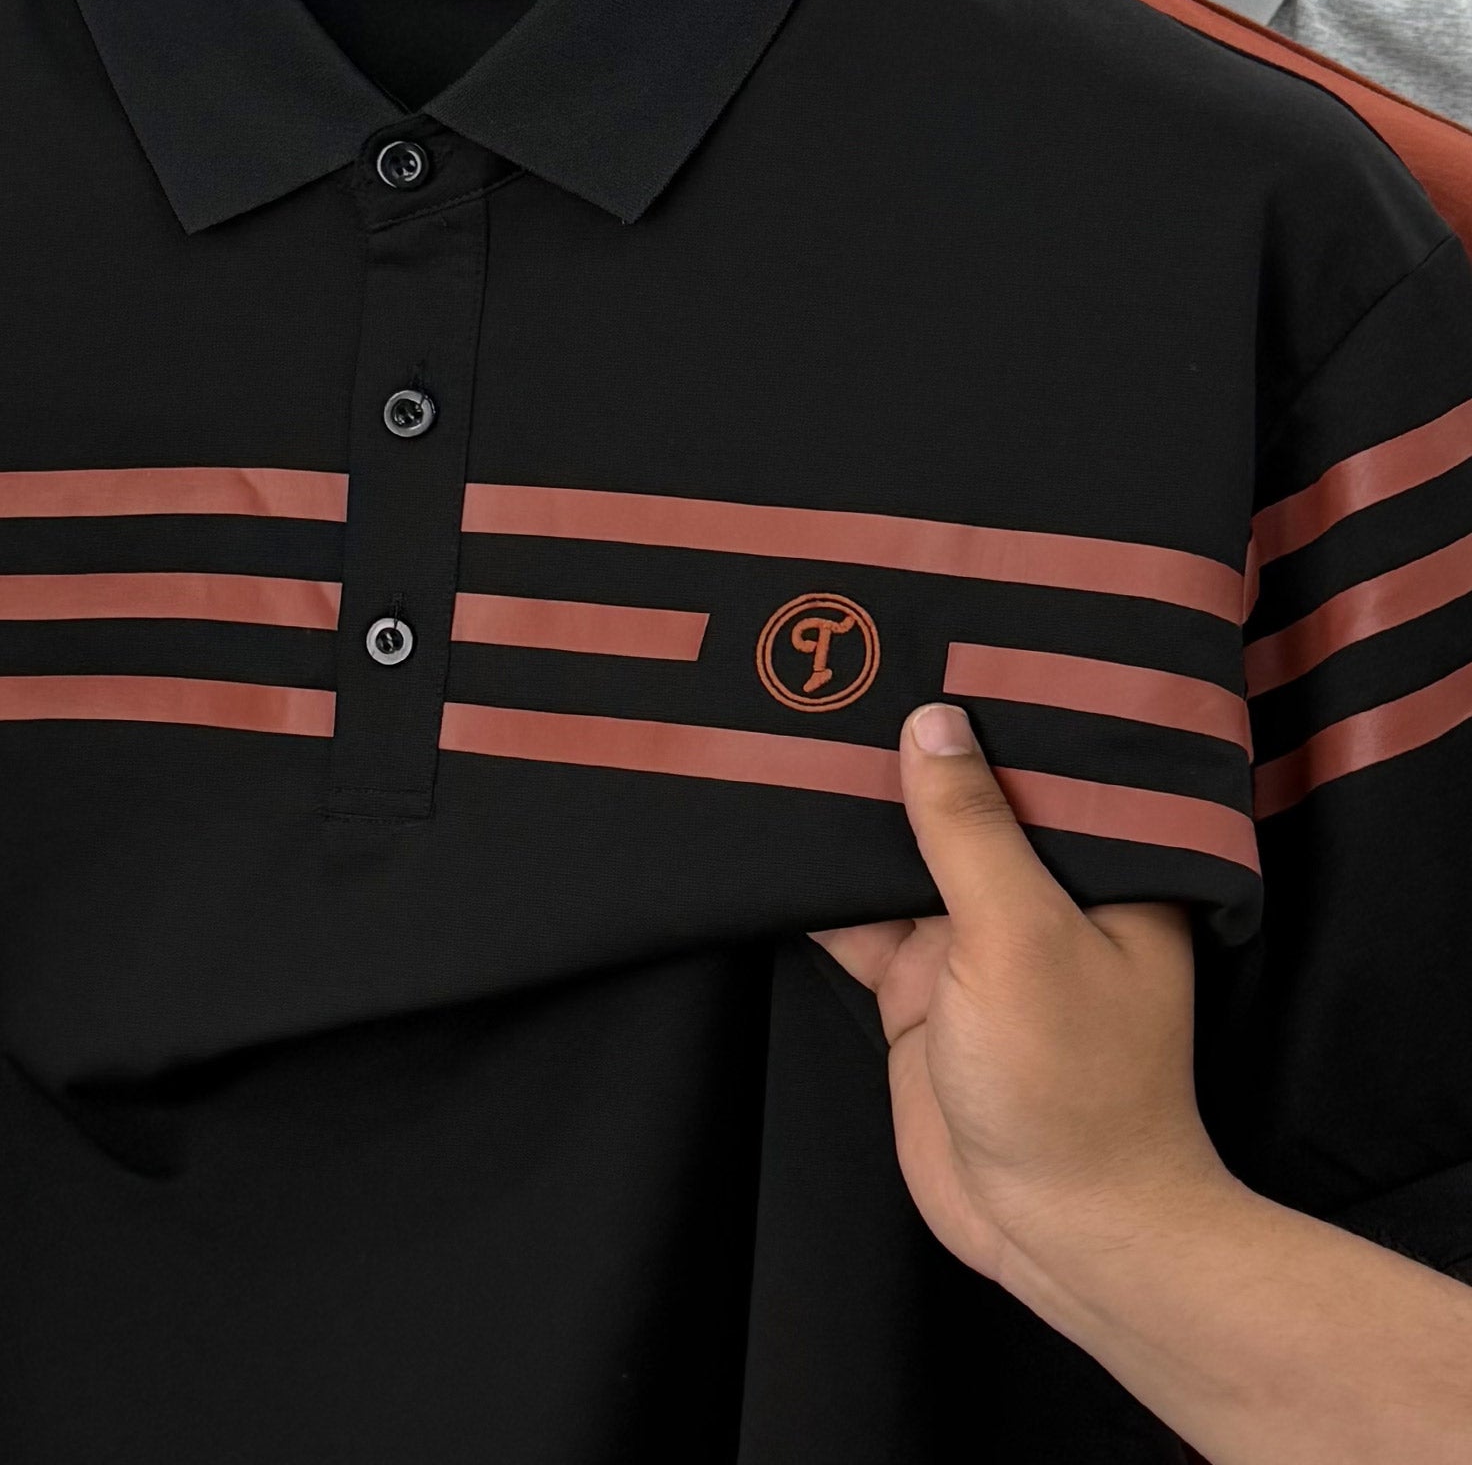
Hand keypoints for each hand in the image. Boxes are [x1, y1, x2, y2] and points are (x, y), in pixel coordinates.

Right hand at [809, 702, 1230, 1283]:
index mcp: (1096, 869)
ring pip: (895, 855)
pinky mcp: (913, 989)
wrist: (1052, 1231)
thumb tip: (931, 721)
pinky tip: (765, 832)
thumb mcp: (1020, 937)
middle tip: (828, 662)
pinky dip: (812, 885)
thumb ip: (969, 830)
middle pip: (955, 802)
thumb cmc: (1072, 1084)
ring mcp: (967, 942)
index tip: (926, 630)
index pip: (1035, 762)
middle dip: (897, 749)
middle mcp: (1032, 894)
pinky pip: (854, 918)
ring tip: (782, 726)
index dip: (983, 704)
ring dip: (845, 814)